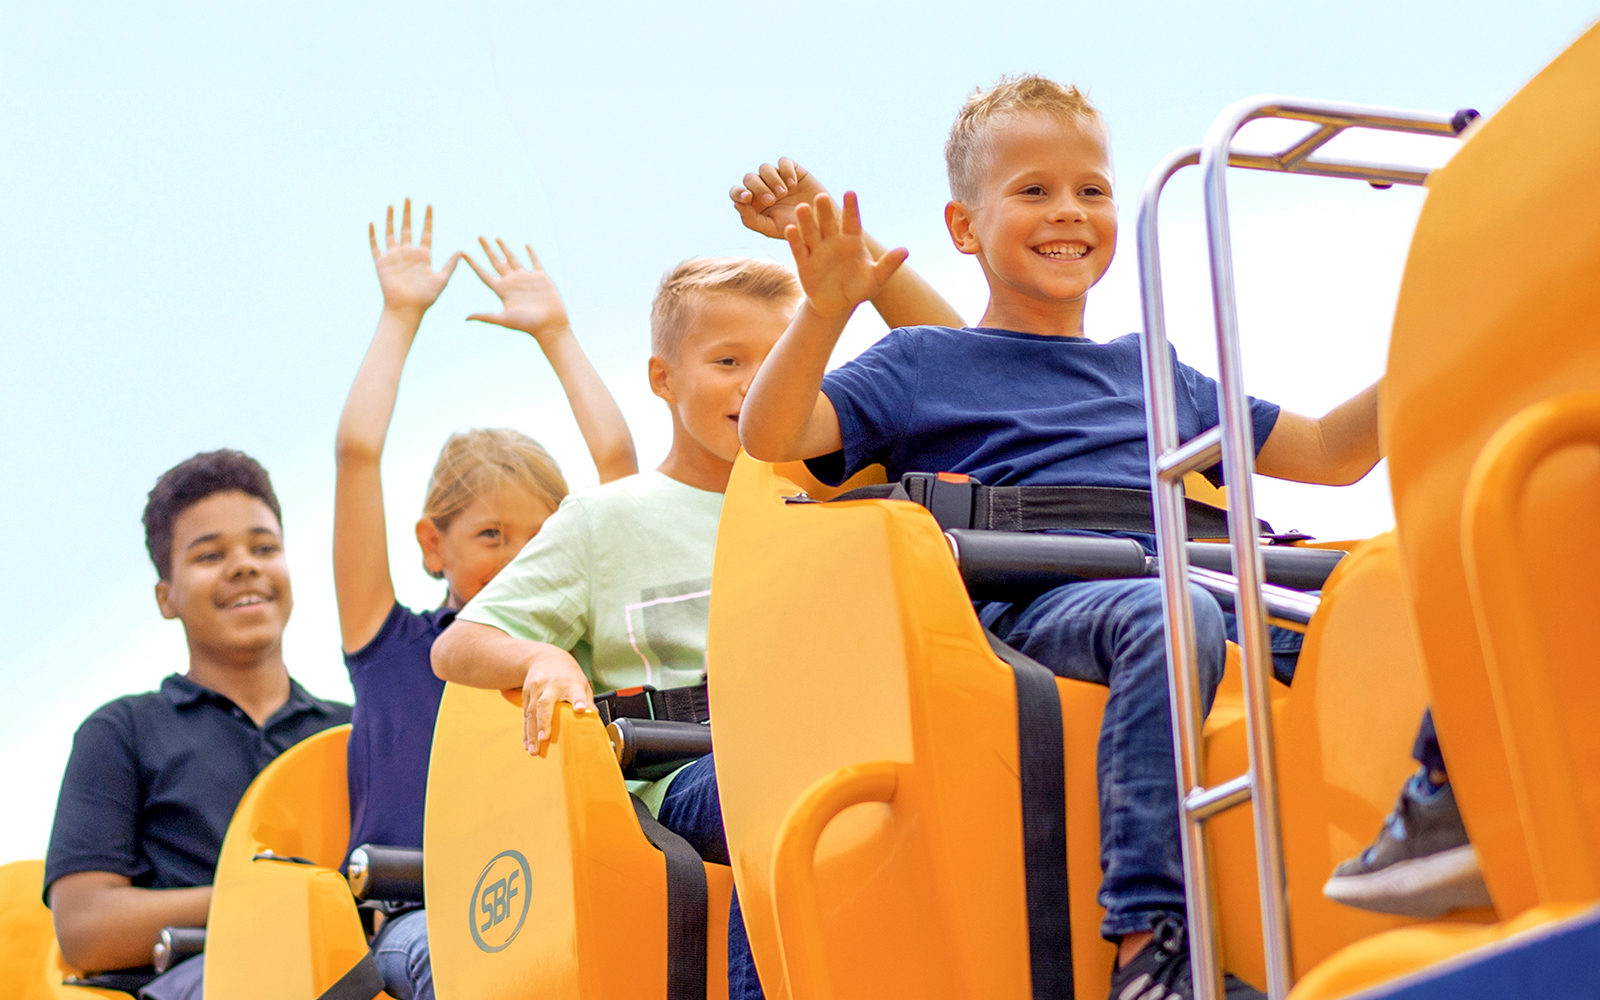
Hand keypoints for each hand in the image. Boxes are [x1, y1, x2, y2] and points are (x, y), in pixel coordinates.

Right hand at [369, 199, 460, 313]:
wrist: (407, 309)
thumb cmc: (426, 298)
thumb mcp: (441, 279)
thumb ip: (451, 264)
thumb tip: (462, 250)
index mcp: (424, 256)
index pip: (425, 232)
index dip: (427, 219)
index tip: (429, 205)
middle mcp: (408, 253)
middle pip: (408, 228)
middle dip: (408, 213)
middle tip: (409, 198)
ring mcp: (394, 257)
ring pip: (391, 233)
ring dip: (391, 219)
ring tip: (392, 205)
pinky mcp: (382, 263)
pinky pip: (376, 246)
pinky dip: (373, 234)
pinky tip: (373, 222)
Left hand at [463, 239, 571, 345]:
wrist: (549, 325)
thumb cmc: (527, 325)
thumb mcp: (504, 319)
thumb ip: (486, 316)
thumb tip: (466, 318)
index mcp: (502, 290)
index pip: (484, 274)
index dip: (473, 264)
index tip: (463, 253)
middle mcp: (512, 283)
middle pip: (496, 262)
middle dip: (488, 249)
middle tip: (480, 237)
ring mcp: (526, 279)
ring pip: (513, 259)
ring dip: (505, 249)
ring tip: (497, 238)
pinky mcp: (540, 278)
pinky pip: (534, 262)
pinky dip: (531, 253)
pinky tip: (526, 245)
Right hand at [520, 645, 593, 754]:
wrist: (545, 657)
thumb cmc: (567, 675)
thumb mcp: (581, 683)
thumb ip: (587, 701)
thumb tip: (594, 721)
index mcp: (569, 683)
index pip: (575, 691)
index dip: (578, 700)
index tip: (581, 709)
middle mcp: (550, 686)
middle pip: (545, 704)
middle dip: (544, 722)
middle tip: (544, 738)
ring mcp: (536, 691)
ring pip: (532, 712)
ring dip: (532, 733)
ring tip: (534, 750)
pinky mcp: (526, 696)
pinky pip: (525, 716)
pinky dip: (525, 732)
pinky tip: (527, 745)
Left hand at [730, 157, 828, 239]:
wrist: (820, 223)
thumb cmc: (793, 228)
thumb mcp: (771, 228)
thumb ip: (751, 219)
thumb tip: (736, 204)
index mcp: (753, 202)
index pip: (736, 192)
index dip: (738, 192)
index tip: (747, 198)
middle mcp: (762, 187)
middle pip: (749, 178)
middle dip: (758, 188)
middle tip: (771, 200)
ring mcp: (777, 177)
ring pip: (765, 168)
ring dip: (772, 180)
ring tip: (784, 193)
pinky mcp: (792, 169)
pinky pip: (783, 162)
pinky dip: (786, 171)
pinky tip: (793, 184)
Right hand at [785, 192, 907, 318]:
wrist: (837, 305)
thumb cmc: (858, 289)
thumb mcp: (876, 278)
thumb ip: (888, 264)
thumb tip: (905, 251)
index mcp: (852, 240)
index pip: (852, 221)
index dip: (851, 208)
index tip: (850, 193)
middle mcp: (833, 241)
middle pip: (828, 222)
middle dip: (824, 211)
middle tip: (821, 197)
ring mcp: (817, 250)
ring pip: (811, 232)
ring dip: (806, 221)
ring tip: (802, 208)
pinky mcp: (804, 262)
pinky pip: (799, 249)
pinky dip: (795, 240)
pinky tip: (791, 229)